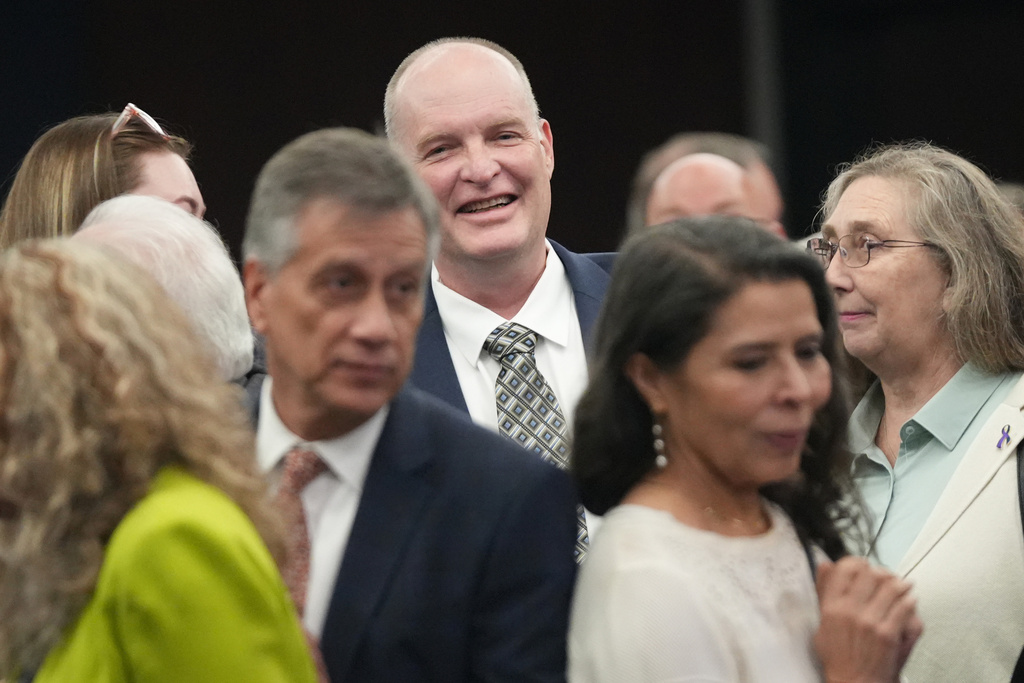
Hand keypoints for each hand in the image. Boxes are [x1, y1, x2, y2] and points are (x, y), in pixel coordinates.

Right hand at [813, 556, 922, 682]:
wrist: (854, 682)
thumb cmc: (838, 657)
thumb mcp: (821, 623)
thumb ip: (823, 592)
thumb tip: (824, 564)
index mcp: (831, 607)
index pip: (844, 569)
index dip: (856, 563)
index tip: (862, 566)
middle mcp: (849, 611)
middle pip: (869, 574)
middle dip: (879, 572)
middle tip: (884, 576)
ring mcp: (870, 621)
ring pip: (890, 587)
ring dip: (899, 583)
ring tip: (902, 585)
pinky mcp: (888, 633)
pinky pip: (904, 606)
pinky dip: (909, 600)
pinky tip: (909, 599)